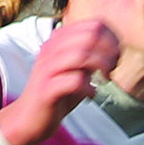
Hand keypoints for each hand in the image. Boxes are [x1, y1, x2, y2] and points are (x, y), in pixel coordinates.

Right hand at [0, 21, 119, 144]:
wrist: (28, 119)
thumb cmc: (57, 96)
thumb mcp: (75, 71)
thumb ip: (90, 59)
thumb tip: (114, 51)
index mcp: (58, 41)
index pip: (93, 25)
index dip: (111, 38)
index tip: (115, 56)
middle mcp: (51, 49)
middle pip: (90, 36)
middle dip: (109, 52)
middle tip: (112, 68)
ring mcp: (47, 68)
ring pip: (82, 55)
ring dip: (101, 66)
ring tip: (105, 78)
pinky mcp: (46, 90)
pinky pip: (74, 81)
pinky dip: (89, 88)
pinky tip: (91, 95)